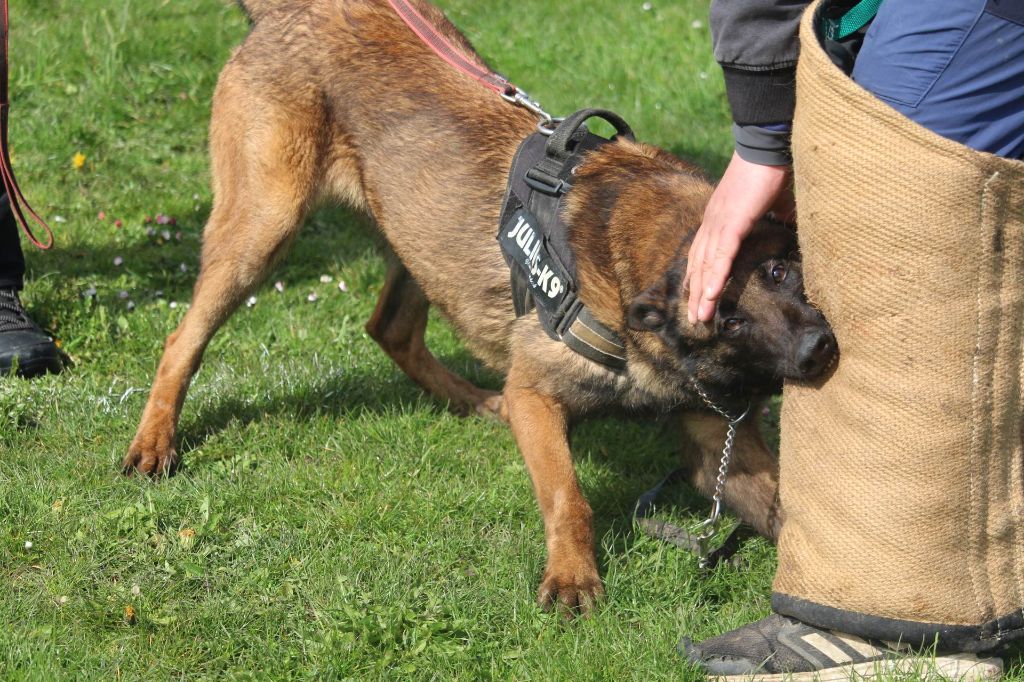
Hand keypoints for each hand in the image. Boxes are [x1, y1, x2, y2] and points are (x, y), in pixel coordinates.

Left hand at [685, 152, 793, 323]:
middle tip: (695, 318)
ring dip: (702, 293)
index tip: (695, 297)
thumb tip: (787, 229)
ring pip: (706, 264)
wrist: (767, 144)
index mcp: (719, 218)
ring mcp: (719, 221)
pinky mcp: (732, 220)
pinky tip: (710, 295)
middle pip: (698, 264)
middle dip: (695, 293)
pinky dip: (714, 276)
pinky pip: (721, 254)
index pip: (703, 253)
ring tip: (700, 317)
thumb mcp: (773, 203)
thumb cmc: (771, 170)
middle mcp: (712, 221)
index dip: (697, 276)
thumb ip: (776, 219)